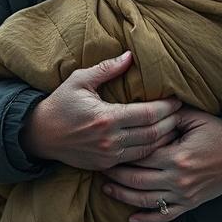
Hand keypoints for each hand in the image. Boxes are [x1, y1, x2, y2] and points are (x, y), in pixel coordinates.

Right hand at [22, 51, 182, 170]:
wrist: (39, 135)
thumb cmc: (60, 103)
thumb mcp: (80, 80)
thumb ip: (107, 69)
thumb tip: (130, 55)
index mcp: (106, 117)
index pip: (147, 114)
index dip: (167, 107)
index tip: (177, 99)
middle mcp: (110, 140)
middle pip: (153, 133)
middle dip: (171, 122)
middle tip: (181, 112)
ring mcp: (108, 156)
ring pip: (148, 150)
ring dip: (165, 138)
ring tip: (176, 126)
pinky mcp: (105, 165)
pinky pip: (136, 160)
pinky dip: (151, 151)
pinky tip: (160, 141)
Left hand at [102, 106, 221, 221]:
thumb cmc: (219, 132)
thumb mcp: (196, 118)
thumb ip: (170, 114)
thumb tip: (147, 107)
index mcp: (177, 156)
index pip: (141, 157)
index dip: (122, 153)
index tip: (107, 148)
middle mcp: (178, 179)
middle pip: (137, 181)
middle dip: (116, 175)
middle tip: (99, 167)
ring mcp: (184, 195)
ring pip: (146, 201)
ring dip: (123, 197)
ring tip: (106, 188)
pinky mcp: (190, 205)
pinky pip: (164, 216)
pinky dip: (146, 219)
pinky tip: (130, 218)